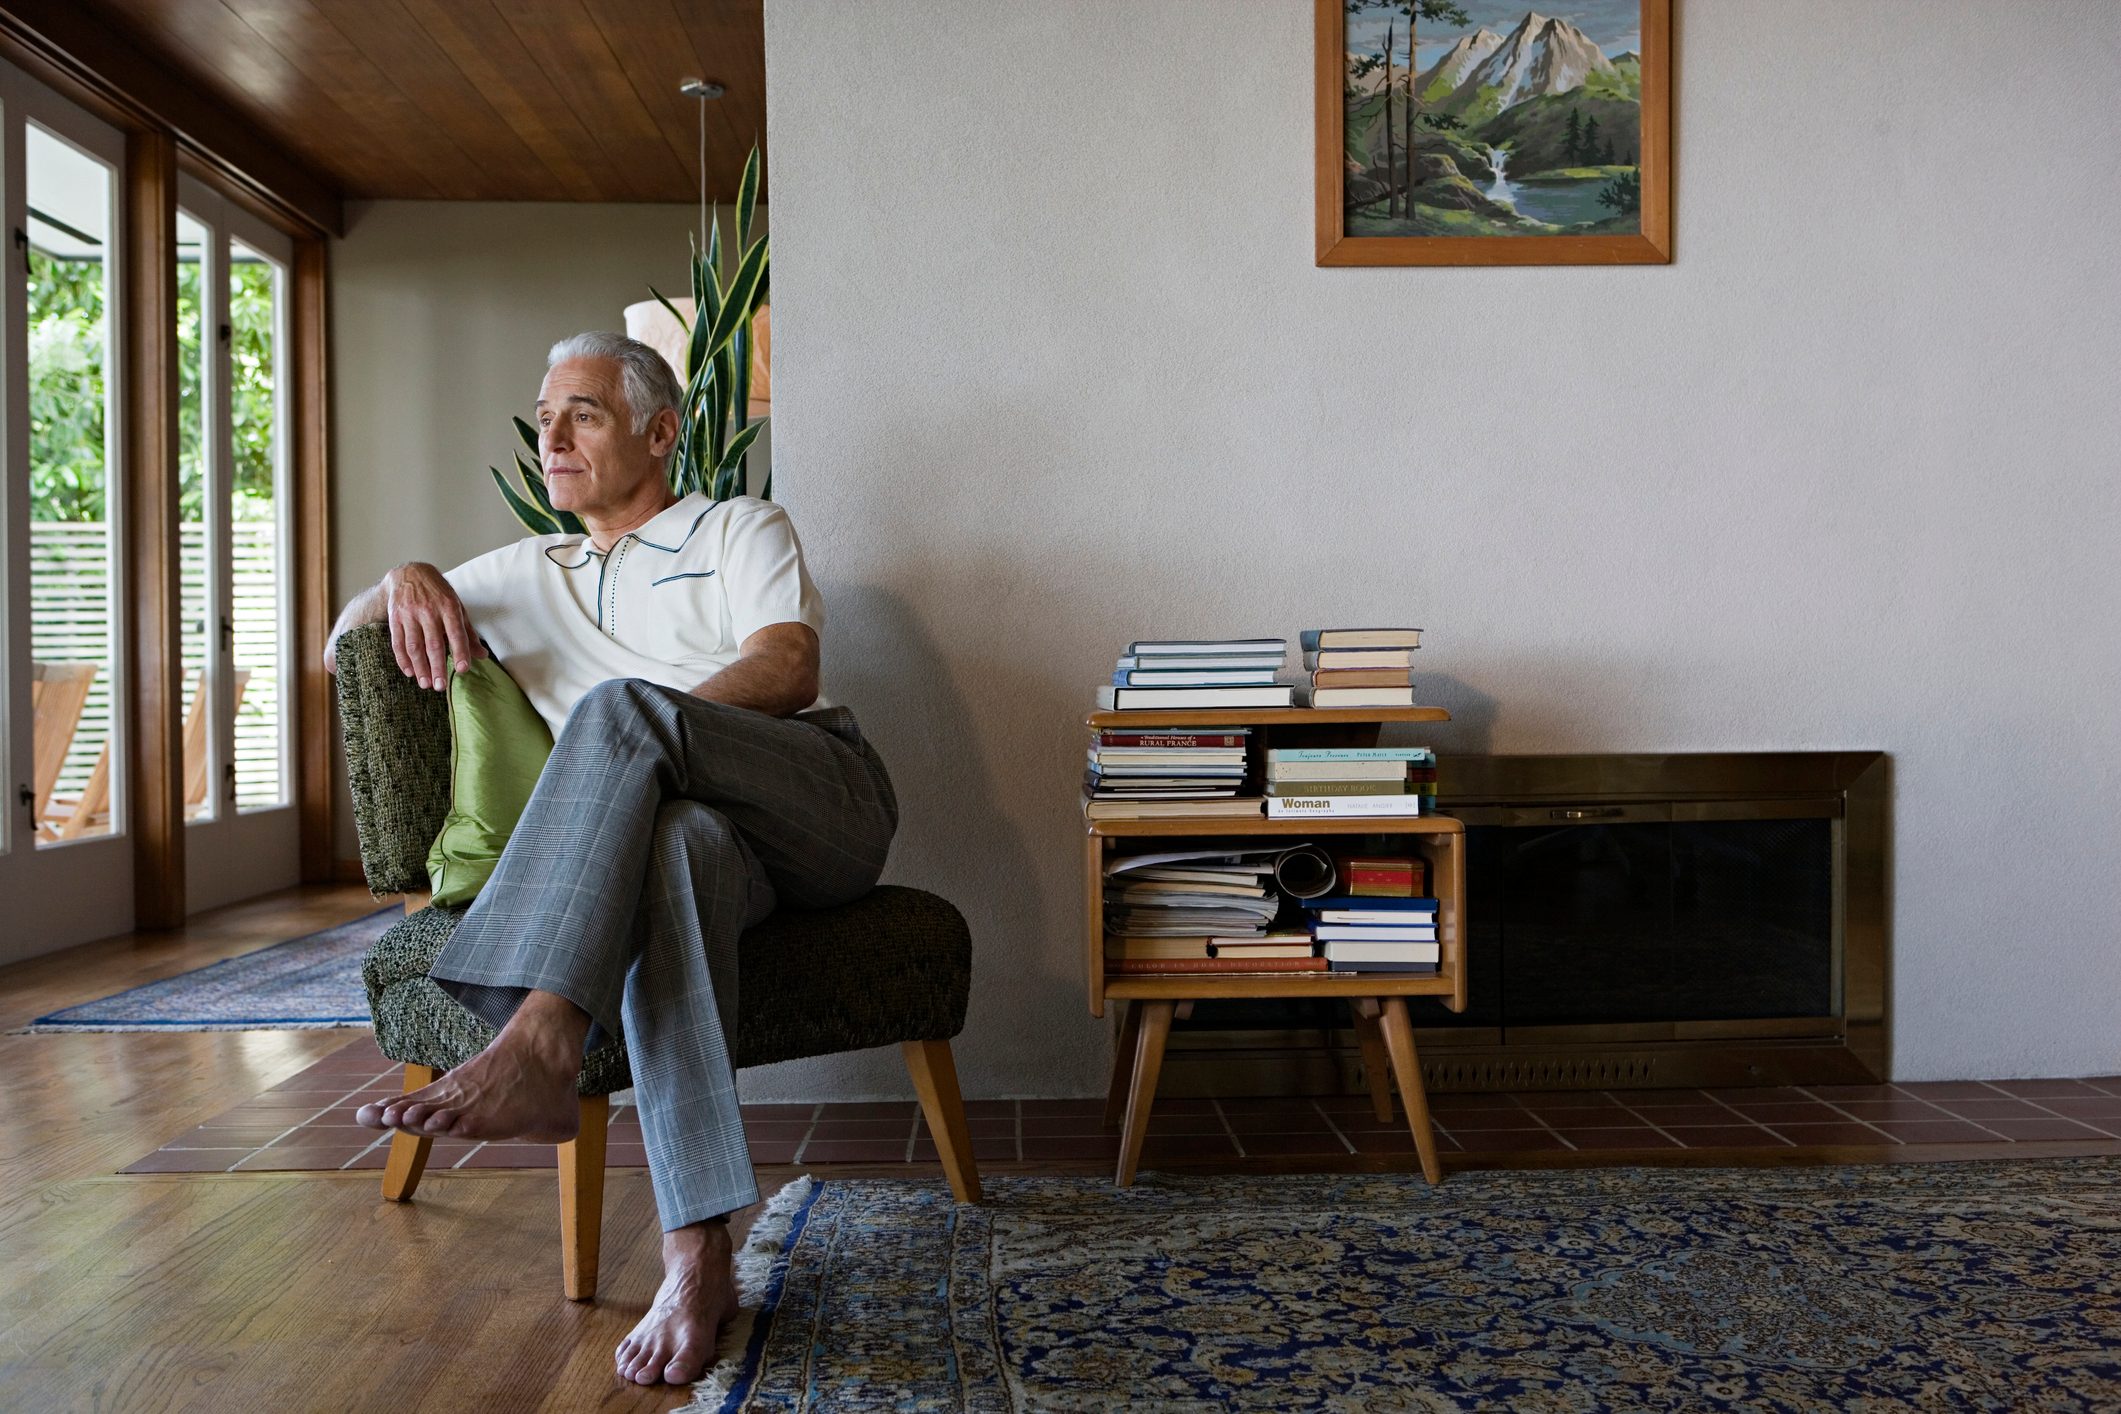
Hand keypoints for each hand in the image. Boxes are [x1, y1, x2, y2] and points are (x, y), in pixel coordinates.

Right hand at [384, 563, 483, 689]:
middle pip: (433, 643)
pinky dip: (403, 659)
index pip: (456, 633)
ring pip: (414, 646)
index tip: (462, 670)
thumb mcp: (457, 607)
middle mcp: (428, 610)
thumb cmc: (438, 593)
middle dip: (437, 667)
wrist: (409, 573)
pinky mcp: (395, 617)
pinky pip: (398, 642)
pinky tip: (410, 672)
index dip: (460, 652)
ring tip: (425, 684)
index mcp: (448, 606)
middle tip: (440, 687)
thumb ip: (468, 633)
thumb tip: (482, 656)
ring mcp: (409, 614)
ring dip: (420, 667)